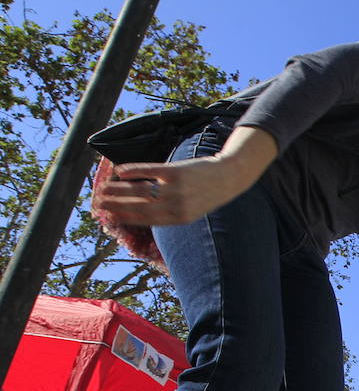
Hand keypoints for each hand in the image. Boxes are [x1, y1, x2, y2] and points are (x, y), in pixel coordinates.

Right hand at [91, 124, 277, 226]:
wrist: (229, 177)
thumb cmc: (207, 194)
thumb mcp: (190, 210)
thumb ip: (168, 213)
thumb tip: (140, 212)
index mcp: (178, 219)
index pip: (144, 220)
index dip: (123, 217)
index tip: (106, 215)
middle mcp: (176, 207)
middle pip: (138, 206)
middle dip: (115, 204)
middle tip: (98, 201)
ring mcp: (176, 190)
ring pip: (139, 190)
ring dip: (118, 188)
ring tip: (104, 186)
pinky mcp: (176, 172)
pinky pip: (148, 171)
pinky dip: (132, 170)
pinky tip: (119, 170)